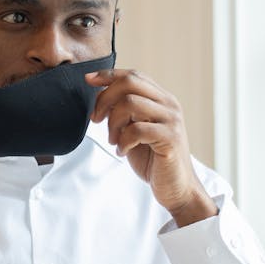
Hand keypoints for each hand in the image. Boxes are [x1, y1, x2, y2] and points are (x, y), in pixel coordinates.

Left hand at [86, 69, 216, 226]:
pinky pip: (137, 129)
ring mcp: (172, 120)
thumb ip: (123, 112)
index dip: (108, 75)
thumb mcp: (134, 130)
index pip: (134, 75)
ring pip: (131, 103)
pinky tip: (123, 151)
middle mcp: (169, 105)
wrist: (176, 188)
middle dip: (105, 98)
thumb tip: (100, 95)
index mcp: (162, 100)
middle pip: (130, 83)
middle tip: (96, 119)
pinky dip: (123, 141)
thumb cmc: (154, 160)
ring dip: (113, 123)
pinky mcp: (170, 138)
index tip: (88, 80)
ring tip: (114, 141)